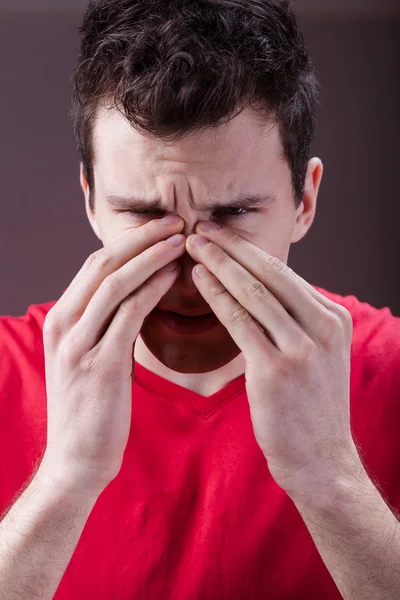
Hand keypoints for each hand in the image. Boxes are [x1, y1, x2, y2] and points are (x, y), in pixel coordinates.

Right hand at [40, 216, 185, 497]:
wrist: (76, 459)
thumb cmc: (91, 407)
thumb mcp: (87, 357)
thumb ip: (104, 324)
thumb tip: (135, 295)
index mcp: (61, 318)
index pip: (96, 264)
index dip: (131, 241)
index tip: (162, 227)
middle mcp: (64, 324)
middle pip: (104, 263)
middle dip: (143, 237)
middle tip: (177, 221)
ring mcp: (79, 344)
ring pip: (116, 282)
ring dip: (152, 256)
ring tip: (183, 239)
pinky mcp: (100, 365)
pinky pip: (130, 314)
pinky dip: (154, 289)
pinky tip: (175, 276)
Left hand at [187, 222, 361, 500]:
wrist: (321, 460)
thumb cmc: (310, 408)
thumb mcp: (317, 356)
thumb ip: (296, 322)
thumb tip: (262, 294)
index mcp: (332, 317)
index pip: (284, 274)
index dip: (248, 251)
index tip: (222, 236)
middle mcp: (322, 325)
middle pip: (269, 273)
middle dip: (231, 246)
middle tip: (200, 226)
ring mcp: (302, 346)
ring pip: (253, 291)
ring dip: (218, 263)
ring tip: (192, 244)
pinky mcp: (277, 368)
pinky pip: (240, 321)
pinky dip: (216, 295)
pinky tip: (197, 278)